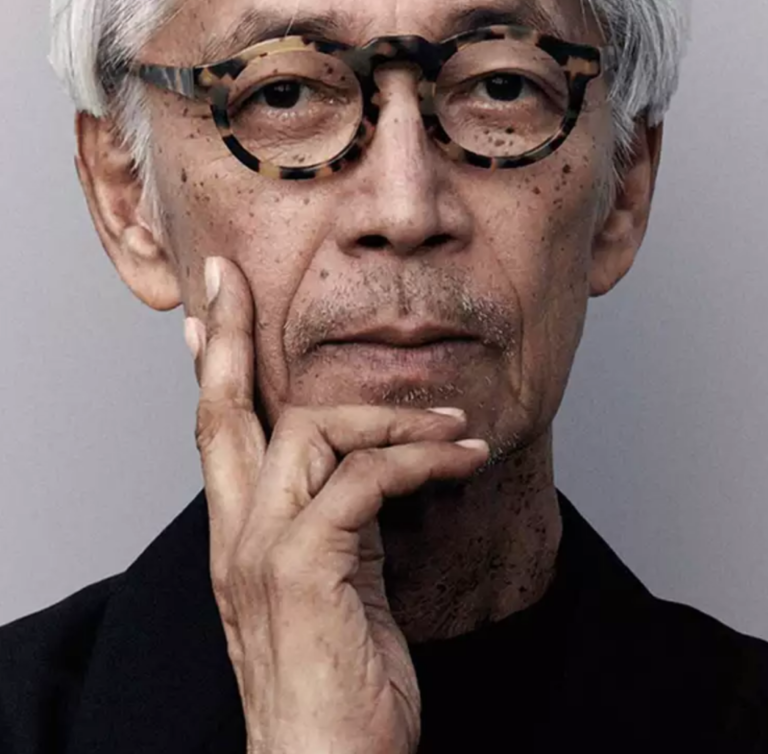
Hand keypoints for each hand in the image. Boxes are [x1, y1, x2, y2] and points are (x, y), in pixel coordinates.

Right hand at [184, 255, 488, 753]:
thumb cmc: (342, 688)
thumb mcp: (332, 589)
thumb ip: (334, 525)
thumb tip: (359, 470)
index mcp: (240, 540)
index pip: (215, 432)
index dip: (209, 365)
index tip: (204, 313)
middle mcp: (239, 538)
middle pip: (224, 411)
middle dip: (227, 336)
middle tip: (231, 280)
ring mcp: (264, 552)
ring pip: (312, 429)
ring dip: (393, 414)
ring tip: (456, 425)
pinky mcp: (306, 569)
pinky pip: (363, 478)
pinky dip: (418, 456)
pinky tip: (462, 456)